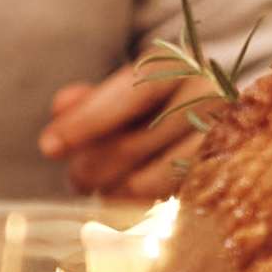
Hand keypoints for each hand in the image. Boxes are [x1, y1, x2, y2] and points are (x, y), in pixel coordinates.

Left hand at [40, 56, 222, 200]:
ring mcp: (222, 141)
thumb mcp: (124, 92)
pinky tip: (127, 200)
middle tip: (75, 179)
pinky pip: (169, 203)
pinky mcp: (222, 180)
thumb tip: (61, 108)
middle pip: (135, 142)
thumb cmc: (157, 105)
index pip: (133, 92)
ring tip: (101, 190)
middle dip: (91, 167)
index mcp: (178, 65)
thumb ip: (91, 99)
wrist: (215, 119)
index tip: (49, 147)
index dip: (88, 121)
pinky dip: (140, 205)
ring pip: (151, 180)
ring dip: (114, 191)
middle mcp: (209, 96)